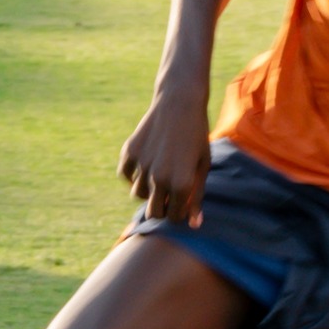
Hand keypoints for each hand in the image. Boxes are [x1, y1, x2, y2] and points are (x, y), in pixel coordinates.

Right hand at [118, 86, 212, 223]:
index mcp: (182, 184)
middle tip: (170, 192)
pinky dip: (133, 174)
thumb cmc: (196, 136)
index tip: (183, 201)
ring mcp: (142, 166)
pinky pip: (126, 176)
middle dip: (162, 208)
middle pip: (154, 212)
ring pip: (138, 195)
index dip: (179, 212)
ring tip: (160, 173)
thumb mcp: (202, 166)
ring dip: (148, 191)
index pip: (174, 217)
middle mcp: (159, 178)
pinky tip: (146, 163)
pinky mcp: (130, 153)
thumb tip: (193, 225)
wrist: (179, 103)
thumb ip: (197, 197)